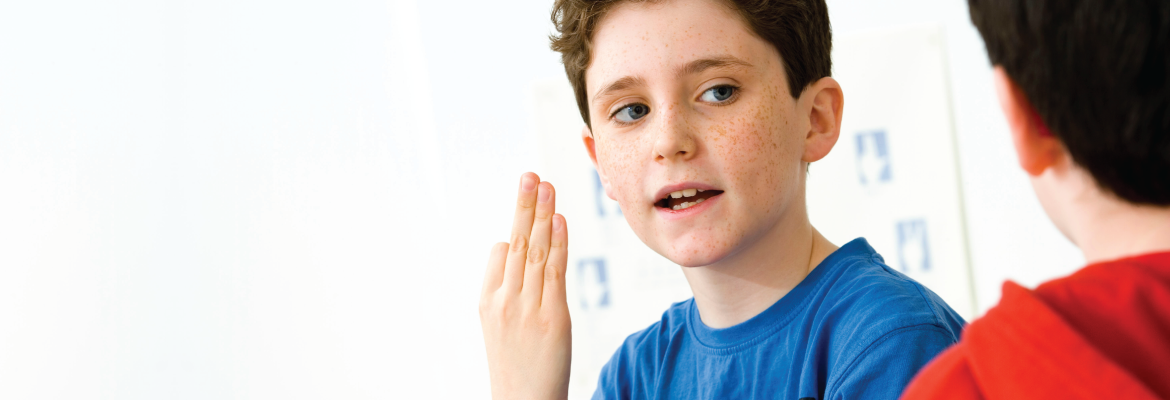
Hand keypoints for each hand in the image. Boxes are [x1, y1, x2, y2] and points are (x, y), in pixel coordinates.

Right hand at [480, 172, 570, 399]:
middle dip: (523, 206)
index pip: (499, 254)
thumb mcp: (500, 327)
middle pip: (515, 242)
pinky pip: (553, 271)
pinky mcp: (552, 317)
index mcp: (487, 302)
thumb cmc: (517, 368)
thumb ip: (507, 290)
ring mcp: (526, 307)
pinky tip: (558, 220)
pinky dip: (556, 242)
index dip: (516, 228)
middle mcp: (504, 300)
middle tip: (529, 175)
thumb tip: (508, 250)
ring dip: (541, 214)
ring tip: (546, 185)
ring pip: (533, 251)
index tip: (531, 199)